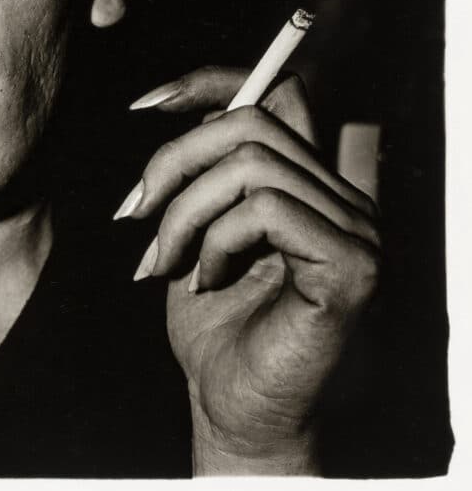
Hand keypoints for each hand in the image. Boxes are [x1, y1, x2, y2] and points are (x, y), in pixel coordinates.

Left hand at [117, 66, 379, 474]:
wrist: (234, 409)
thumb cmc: (212, 323)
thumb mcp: (193, 228)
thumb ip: (200, 171)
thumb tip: (168, 105)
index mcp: (309, 185)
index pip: (277, 94)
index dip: (210, 81)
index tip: (145, 105)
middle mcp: (343, 198)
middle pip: (250, 121)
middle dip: (174, 159)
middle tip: (134, 212)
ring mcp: (355, 231)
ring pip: (251, 164)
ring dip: (184, 211)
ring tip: (162, 260)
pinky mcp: (351, 267)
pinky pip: (266, 209)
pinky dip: (215, 239)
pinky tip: (204, 281)